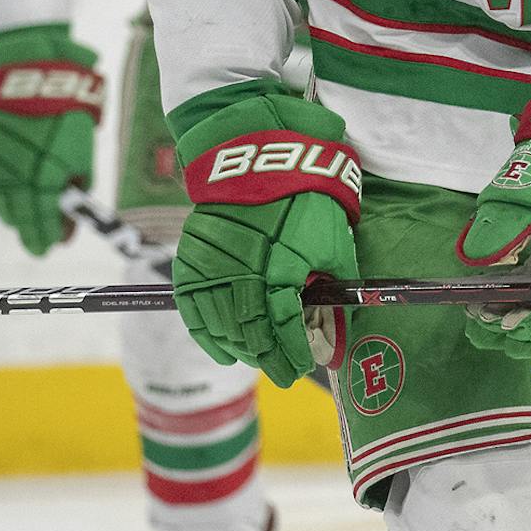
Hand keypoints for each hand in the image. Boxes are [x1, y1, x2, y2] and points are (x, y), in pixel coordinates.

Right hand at [0, 26, 102, 255]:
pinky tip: (7, 171)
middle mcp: (10, 182)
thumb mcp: (81, 155)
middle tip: (40, 217)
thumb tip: (68, 226)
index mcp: (41, 181)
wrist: (23, 83)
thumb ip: (75, 193)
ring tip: (25, 182)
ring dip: (13, 203)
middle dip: (31, 222)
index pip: (41, 225)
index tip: (48, 247)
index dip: (46, 239)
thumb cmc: (61, 117)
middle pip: (18, 219)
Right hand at [171, 91, 361, 388]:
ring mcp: (212, 271)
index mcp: (279, 275)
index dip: (293, 355)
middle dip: (270, 359)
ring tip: (259, 360)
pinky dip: (207, 335)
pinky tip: (222, 351)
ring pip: (222, 328)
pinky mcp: (193, 262)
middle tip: (284, 373)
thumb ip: (333, 283)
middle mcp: (241, 278)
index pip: (284, 331)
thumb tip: (337, 318)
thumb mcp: (333, 240)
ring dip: (242, 351)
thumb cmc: (304, 198)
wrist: (259, 156)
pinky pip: (194, 310)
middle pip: (252, 336)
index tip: (303, 368)